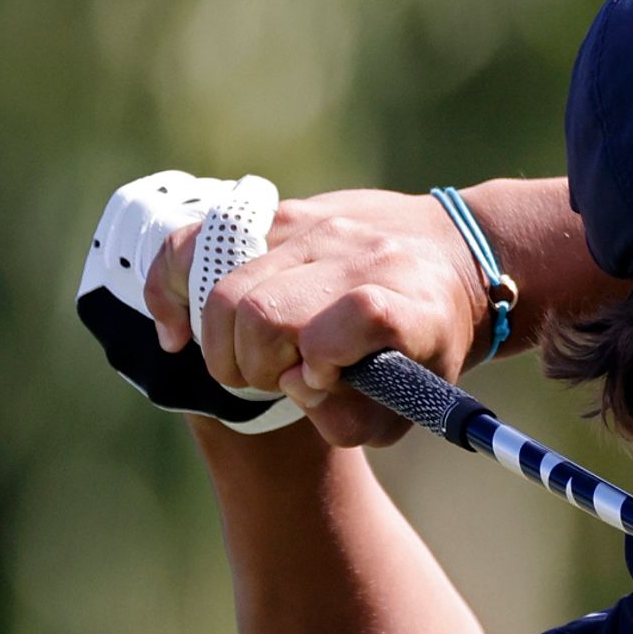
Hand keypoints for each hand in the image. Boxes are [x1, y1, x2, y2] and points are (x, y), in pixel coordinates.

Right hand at [145, 189, 487, 446]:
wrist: (458, 252)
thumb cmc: (433, 336)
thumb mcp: (421, 396)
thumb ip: (356, 419)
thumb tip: (295, 390)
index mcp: (410, 303)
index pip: (356, 318)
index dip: (321, 364)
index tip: (322, 381)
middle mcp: (363, 258)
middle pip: (268, 313)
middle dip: (255, 366)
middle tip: (274, 378)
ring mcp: (320, 229)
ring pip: (228, 287)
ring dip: (223, 342)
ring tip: (249, 358)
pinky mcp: (284, 214)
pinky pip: (202, 244)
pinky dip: (174, 291)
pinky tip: (177, 331)